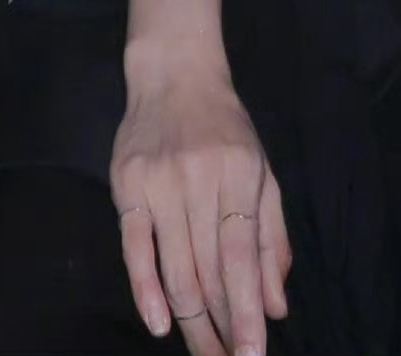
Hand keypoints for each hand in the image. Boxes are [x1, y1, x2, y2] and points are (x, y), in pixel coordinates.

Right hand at [111, 58, 289, 355]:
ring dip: (190, 321)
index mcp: (239, 173)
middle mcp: (198, 178)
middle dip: (219, 327)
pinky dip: (145, 289)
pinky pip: (134, 247)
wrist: (173, 72)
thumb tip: (275, 306)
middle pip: (208, 270)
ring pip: (174, 267)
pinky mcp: (126, 185)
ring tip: (204, 354)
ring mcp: (158, 182)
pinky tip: (159, 323)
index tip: (252, 355)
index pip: (241, 255)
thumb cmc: (225, 129)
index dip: (246, 310)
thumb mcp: (261, 172)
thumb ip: (270, 238)